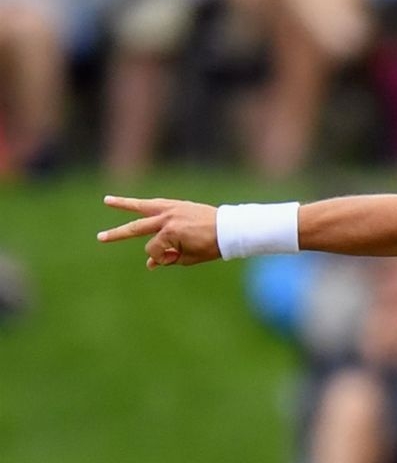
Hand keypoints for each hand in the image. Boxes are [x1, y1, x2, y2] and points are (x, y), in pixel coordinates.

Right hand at [98, 195, 219, 268]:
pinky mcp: (177, 204)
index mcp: (170, 233)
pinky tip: (134, 204)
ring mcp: (171, 209)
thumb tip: (150, 263)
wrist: (230, 229)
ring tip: (107, 200)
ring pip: (141, 206)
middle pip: (136, 228)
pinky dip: (145, 204)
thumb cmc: (212, 246)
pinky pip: (156, 203)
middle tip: (100, 238)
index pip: (153, 250)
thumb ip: (168, 259)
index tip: (172, 258)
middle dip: (117, 234)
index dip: (161, 258)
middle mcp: (167, 219)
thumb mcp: (189, 258)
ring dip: (123, 203)